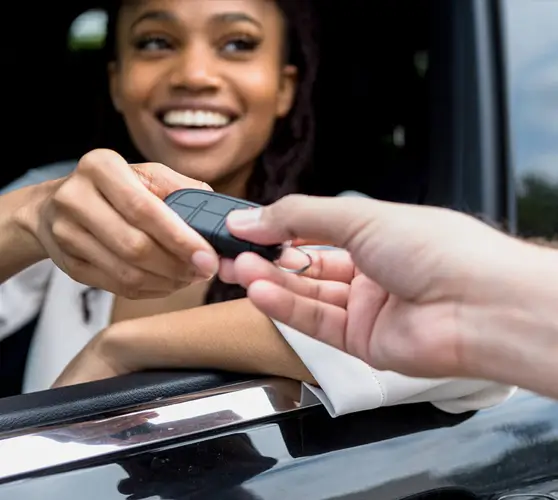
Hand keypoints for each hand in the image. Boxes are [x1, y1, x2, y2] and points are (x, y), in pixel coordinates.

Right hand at [20, 149, 218, 297]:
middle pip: (134, 245)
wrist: (55, 205)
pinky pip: (117, 286)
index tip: (208, 256)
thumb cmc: (114, 188)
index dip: (180, 238)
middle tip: (205, 270)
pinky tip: (168, 282)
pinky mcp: (68, 263)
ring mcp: (66, 234)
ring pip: (126, 272)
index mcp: (101, 167)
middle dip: (177, 264)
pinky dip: (151, 289)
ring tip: (190, 277)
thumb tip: (218, 213)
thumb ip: (181, 189)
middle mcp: (76, 198)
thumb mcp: (145, 175)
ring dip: (167, 281)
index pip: (144, 209)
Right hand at [220, 195, 535, 378]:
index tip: (244, 226)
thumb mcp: (358, 217)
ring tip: (240, 269)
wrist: (476, 304)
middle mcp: (373, 272)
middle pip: (307, 266)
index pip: (317, 230)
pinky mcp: (364, 341)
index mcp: (378, 235)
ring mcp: (368, 308)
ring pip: (308, 295)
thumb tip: (250, 217)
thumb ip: (298, 217)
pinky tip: (261, 293)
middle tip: (233, 252)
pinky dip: (286, 308)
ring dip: (272, 282)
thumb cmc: (437, 249)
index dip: (280, 228)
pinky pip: (316, 323)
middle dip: (268, 258)